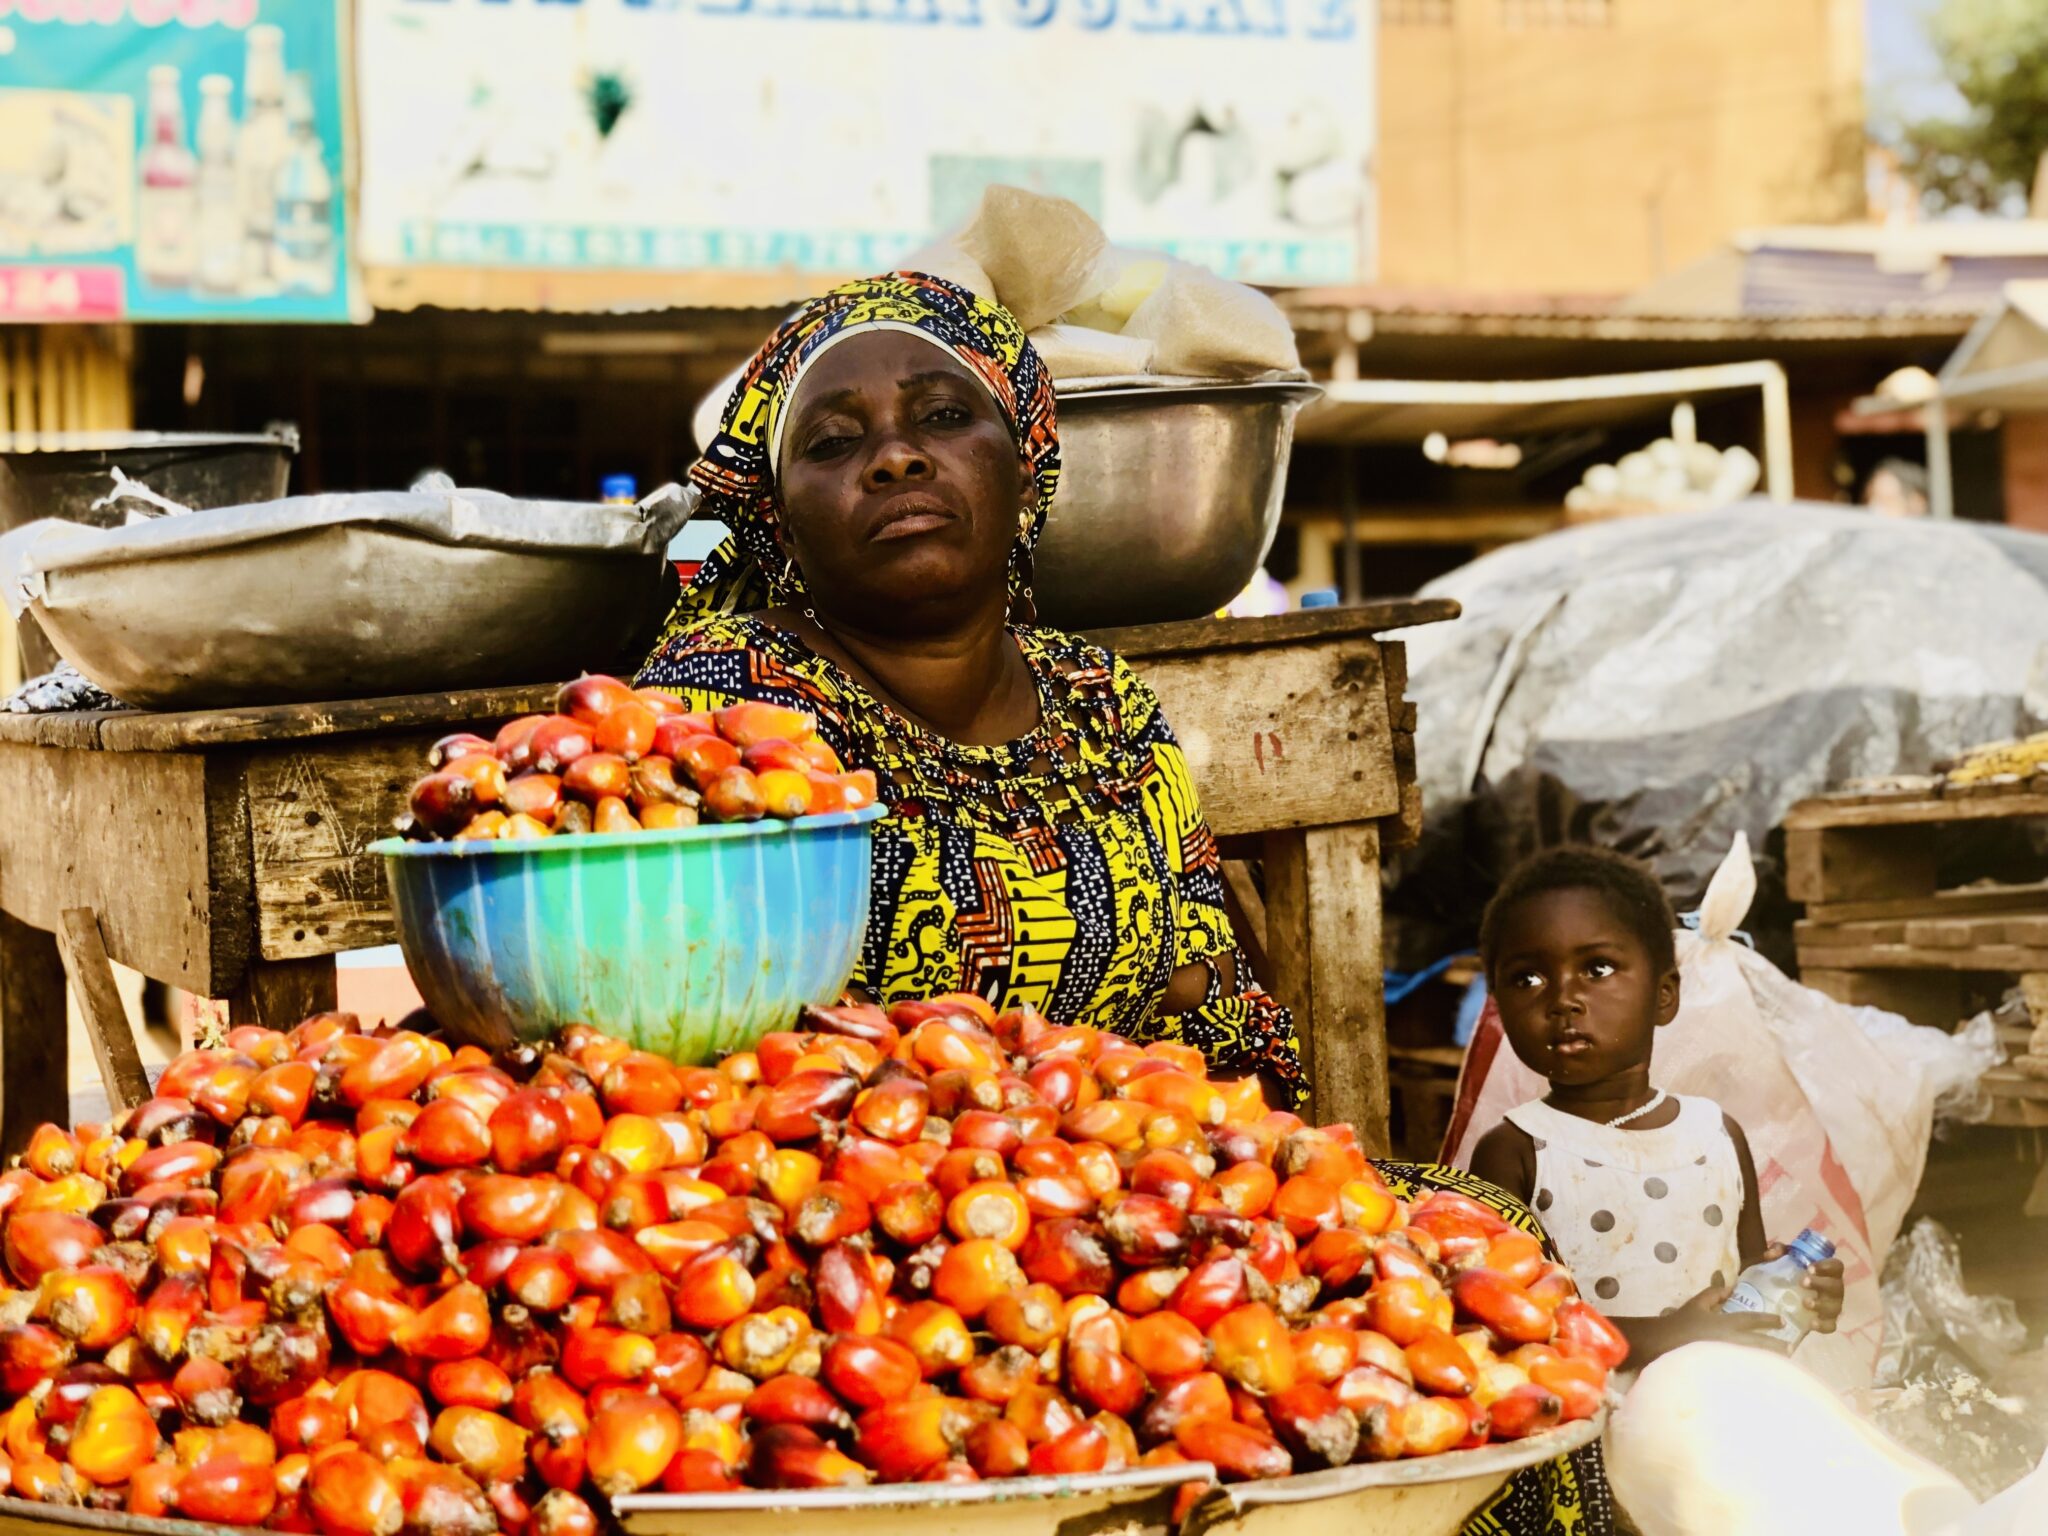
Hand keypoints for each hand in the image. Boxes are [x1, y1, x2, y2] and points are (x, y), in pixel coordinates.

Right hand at [1614, 1284, 1786, 1366]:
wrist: (1664, 1344)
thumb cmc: (1681, 1323)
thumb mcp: (1696, 1303)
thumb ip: (1714, 1294)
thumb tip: (1731, 1288)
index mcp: (1726, 1323)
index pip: (1752, 1320)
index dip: (1769, 1320)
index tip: (1782, 1321)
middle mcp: (1731, 1341)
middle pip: (1760, 1343)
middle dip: (1776, 1345)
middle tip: (1791, 1348)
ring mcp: (1728, 1357)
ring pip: (1755, 1358)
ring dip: (1769, 1359)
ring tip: (1782, 1363)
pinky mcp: (1723, 1370)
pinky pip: (1744, 1369)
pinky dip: (1755, 1369)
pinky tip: (1762, 1374)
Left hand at [1759, 1243, 1845, 1333]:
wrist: (1785, 1299)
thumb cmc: (1790, 1274)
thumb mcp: (1784, 1259)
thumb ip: (1778, 1251)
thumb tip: (1770, 1254)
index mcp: (1827, 1272)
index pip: (1836, 1266)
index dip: (1826, 1266)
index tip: (1810, 1267)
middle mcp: (1833, 1289)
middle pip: (1836, 1286)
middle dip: (1821, 1284)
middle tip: (1803, 1282)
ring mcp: (1832, 1306)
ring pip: (1835, 1307)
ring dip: (1821, 1304)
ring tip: (1805, 1303)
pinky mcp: (1827, 1322)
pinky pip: (1830, 1326)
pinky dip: (1823, 1325)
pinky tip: (1811, 1323)